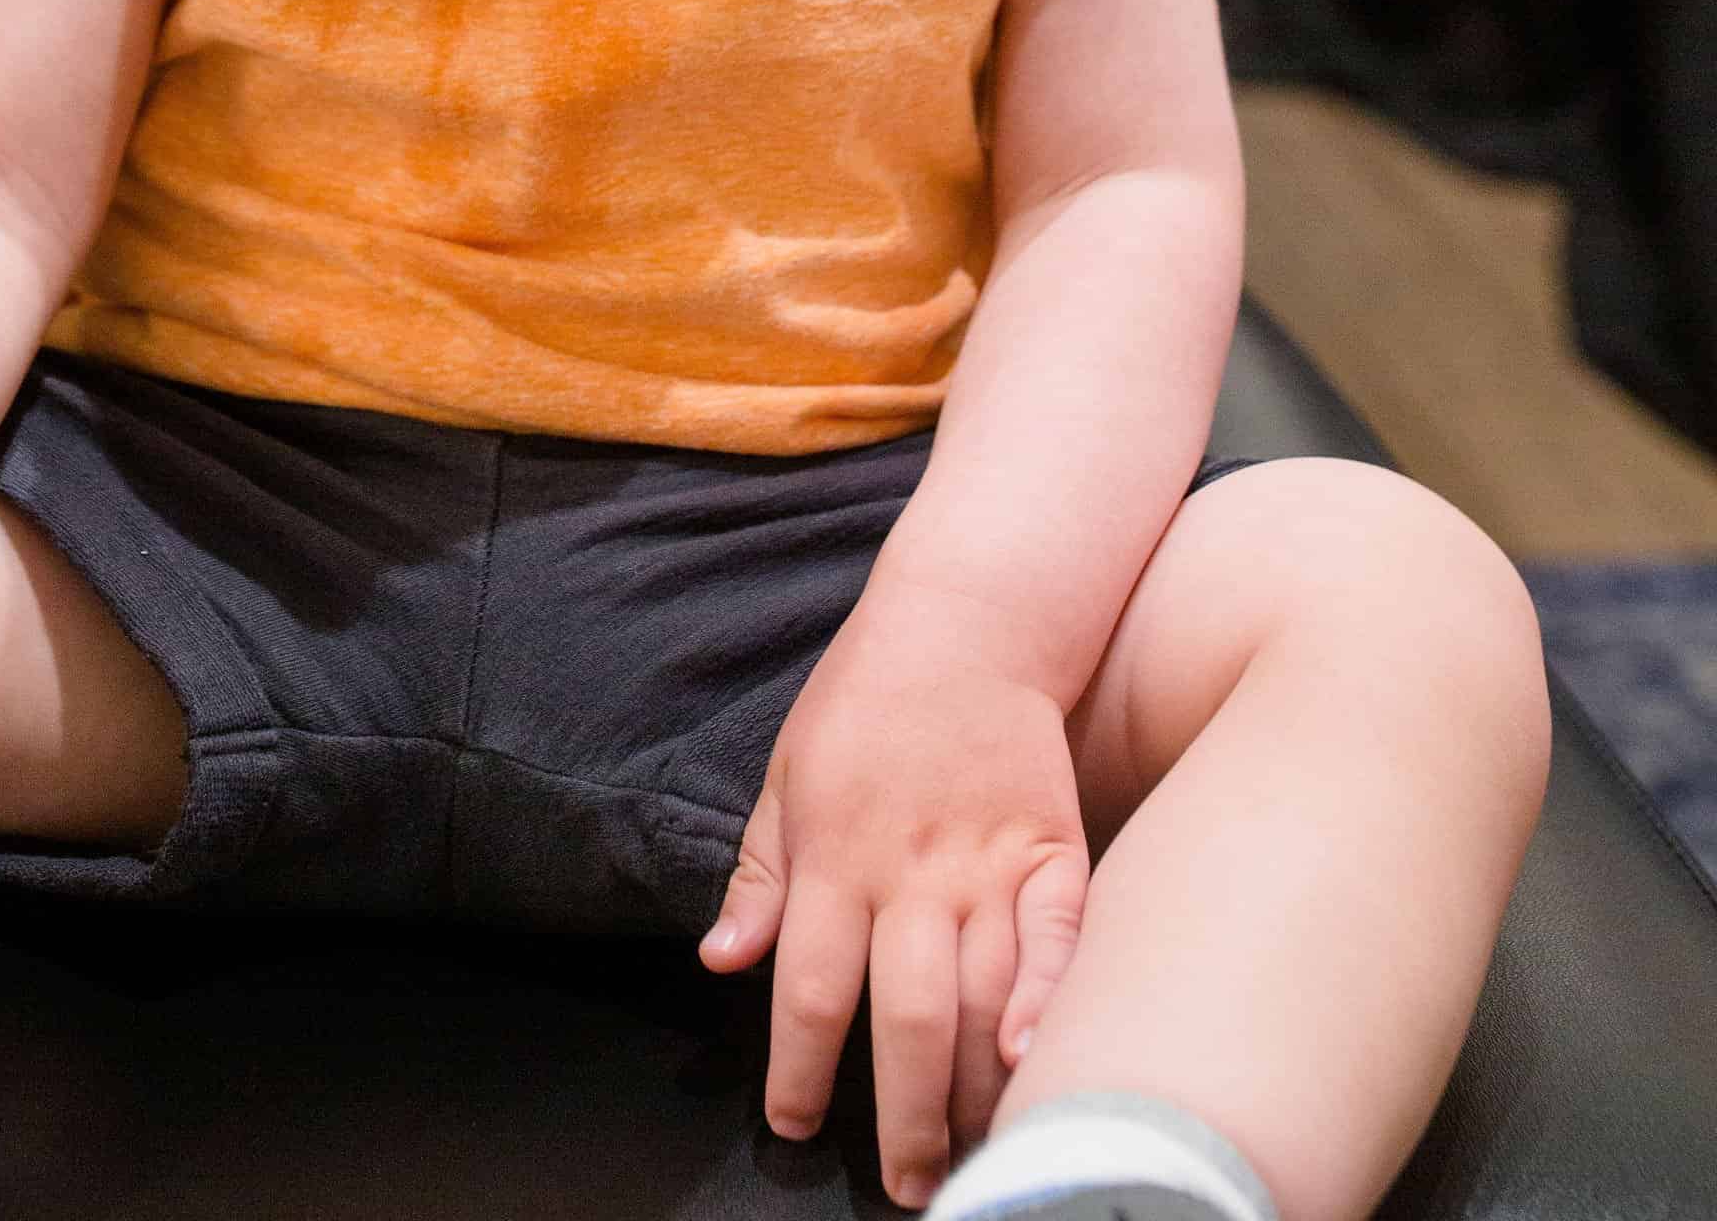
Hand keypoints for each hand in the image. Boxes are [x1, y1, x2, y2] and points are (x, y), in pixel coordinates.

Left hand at [700, 607, 1088, 1208]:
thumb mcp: (786, 776)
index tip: (794, 1126)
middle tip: (909, 1186)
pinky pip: (1061, 941)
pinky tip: (1039, 1059)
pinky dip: (1053, 1003)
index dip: (800, 1072)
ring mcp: (988, 862)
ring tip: (977, 1155)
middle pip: (907, 1018)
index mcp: (834, 856)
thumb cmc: (862, 703)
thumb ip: (760, 876)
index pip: (810, 991)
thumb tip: (722, 963)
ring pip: (986, 998)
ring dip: (979, 1089)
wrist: (966, 620)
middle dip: (905, 1117)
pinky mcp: (1052, 848)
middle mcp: (911, 872)